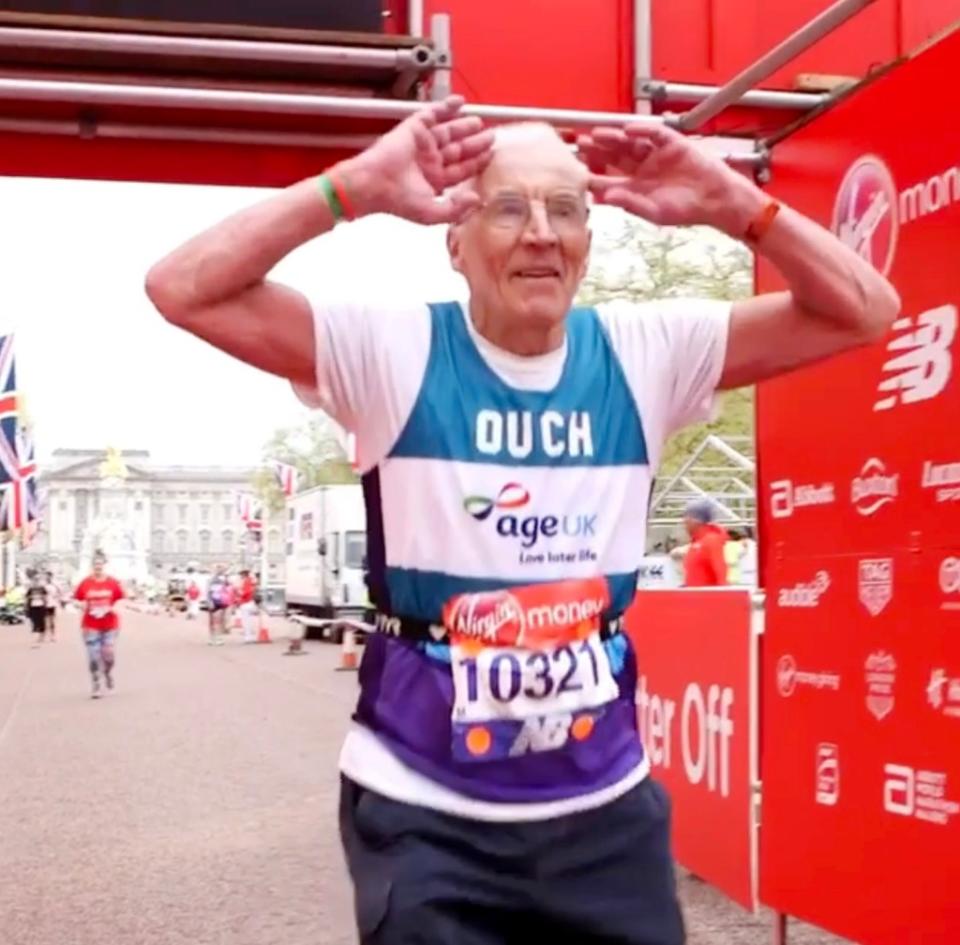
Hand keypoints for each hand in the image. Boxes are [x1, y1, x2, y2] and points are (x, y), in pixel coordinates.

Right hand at [344, 96, 493, 224]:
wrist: (374, 184)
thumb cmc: (397, 201)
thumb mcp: (432, 213)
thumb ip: (456, 210)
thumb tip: (476, 200)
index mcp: (435, 180)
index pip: (461, 169)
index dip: (477, 163)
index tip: (490, 156)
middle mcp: (430, 161)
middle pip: (458, 149)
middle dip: (475, 143)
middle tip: (491, 136)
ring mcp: (422, 144)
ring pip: (448, 131)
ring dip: (464, 126)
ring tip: (479, 122)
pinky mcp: (413, 128)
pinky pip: (432, 114)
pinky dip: (446, 107)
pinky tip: (459, 103)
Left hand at [576, 123, 753, 232]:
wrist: (716, 200)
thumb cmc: (686, 210)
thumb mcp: (653, 211)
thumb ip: (629, 203)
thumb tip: (604, 197)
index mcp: (635, 188)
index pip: (608, 179)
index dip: (592, 175)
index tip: (575, 171)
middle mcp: (642, 170)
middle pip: (614, 158)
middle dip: (597, 152)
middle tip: (579, 145)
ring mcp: (656, 156)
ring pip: (630, 144)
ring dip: (613, 138)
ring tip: (596, 134)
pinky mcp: (672, 144)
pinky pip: (654, 134)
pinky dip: (642, 130)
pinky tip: (629, 130)